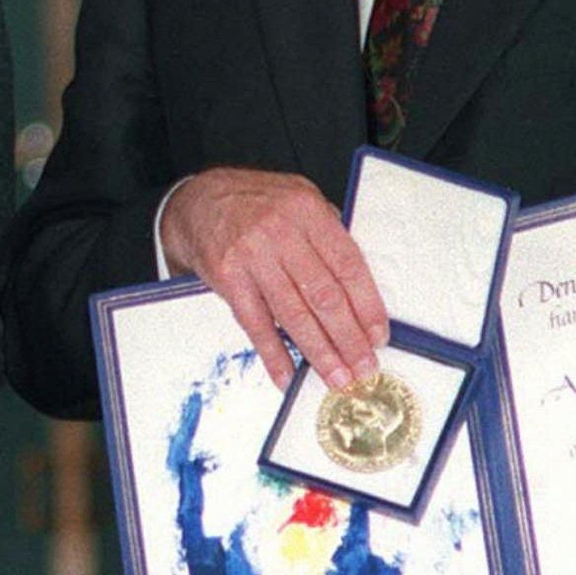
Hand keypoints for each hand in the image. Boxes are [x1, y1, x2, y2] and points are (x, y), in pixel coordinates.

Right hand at [159, 166, 386, 389]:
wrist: (197, 200)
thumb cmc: (254, 202)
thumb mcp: (298, 196)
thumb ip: (327, 231)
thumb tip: (357, 281)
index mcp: (307, 211)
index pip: (348, 266)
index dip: (367, 306)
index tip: (378, 336)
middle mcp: (281, 232)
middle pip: (324, 295)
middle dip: (349, 339)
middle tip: (364, 367)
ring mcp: (252, 256)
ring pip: (294, 314)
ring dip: (319, 352)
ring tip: (337, 377)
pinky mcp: (228, 278)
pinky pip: (256, 324)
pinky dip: (273, 354)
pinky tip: (287, 376)